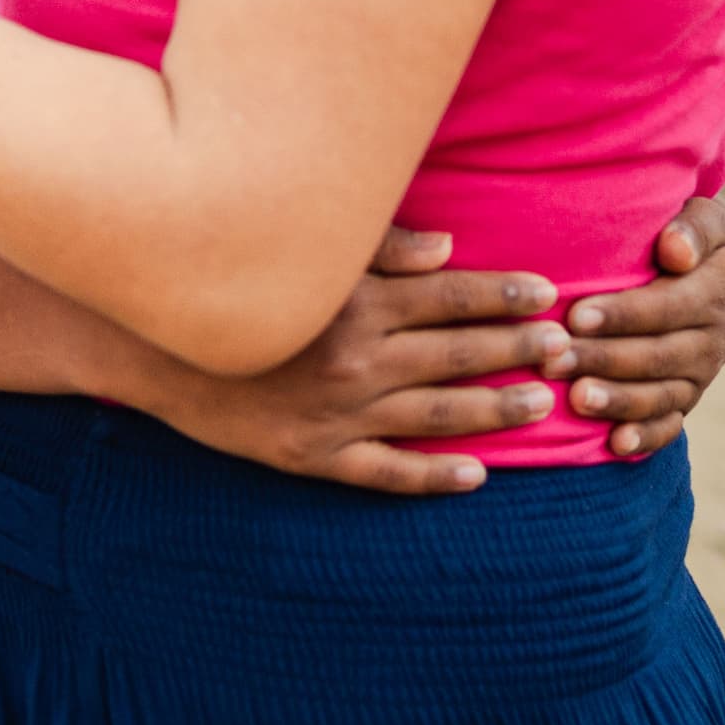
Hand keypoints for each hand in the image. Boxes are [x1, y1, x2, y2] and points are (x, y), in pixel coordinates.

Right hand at [147, 227, 571, 494]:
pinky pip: (385, 473)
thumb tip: (448, 249)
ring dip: (493, 411)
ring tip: (541, 406)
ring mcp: (337, 414)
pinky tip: (477, 476)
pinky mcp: (313, 458)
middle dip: (517, 350)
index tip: (548, 295)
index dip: (504, 295)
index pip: (450, 296)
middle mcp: (356, 360)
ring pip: (435, 416)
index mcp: (356, 303)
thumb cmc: (238, 289)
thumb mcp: (305, 257)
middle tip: (568, 349)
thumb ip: (377, 248)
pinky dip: (434, 477)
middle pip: (456, 354)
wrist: (157, 353)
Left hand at [545, 197, 724, 458]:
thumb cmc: (704, 241)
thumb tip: (675, 250)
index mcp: (713, 292)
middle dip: (604, 359)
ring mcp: (699, 375)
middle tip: (553, 359)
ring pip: (660, 395)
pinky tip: (616, 445)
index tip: (577, 315)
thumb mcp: (710, 219)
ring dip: (619, 400)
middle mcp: (708, 340)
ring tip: (577, 399)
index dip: (623, 314)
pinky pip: (671, 423)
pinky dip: (646, 437)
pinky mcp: (687, 397)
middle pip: (656, 355)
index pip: (666, 307)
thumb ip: (694, 228)